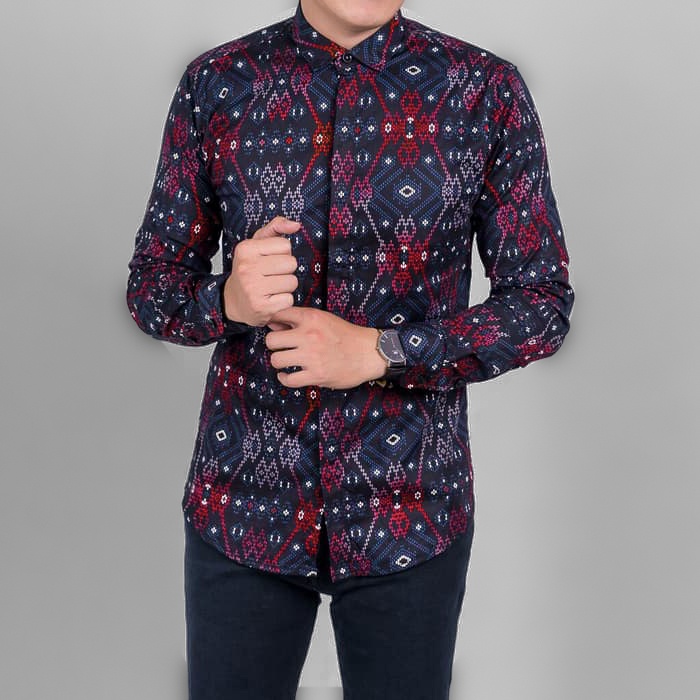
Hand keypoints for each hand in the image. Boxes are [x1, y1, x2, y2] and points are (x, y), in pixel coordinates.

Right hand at [222, 216, 299, 327]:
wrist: (233, 301)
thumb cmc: (248, 270)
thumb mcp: (257, 244)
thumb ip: (276, 227)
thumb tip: (296, 225)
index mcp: (246, 249)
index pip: (285, 245)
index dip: (282, 254)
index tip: (268, 260)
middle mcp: (247, 268)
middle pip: (291, 263)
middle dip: (286, 270)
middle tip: (271, 276)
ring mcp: (253, 289)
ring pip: (292, 282)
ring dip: (286, 287)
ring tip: (271, 288)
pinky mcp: (261, 307)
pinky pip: (289, 300)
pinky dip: (283, 301)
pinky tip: (271, 300)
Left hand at [264, 307, 387, 389]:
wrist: (368, 353)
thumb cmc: (345, 335)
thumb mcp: (324, 319)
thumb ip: (299, 319)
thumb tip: (272, 323)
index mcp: (311, 318)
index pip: (279, 315)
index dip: (273, 322)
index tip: (277, 329)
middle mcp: (309, 335)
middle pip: (271, 340)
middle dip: (274, 345)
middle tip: (281, 348)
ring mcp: (312, 356)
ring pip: (276, 360)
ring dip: (279, 362)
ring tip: (286, 361)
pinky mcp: (316, 375)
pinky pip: (289, 380)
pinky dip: (285, 379)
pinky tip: (288, 375)